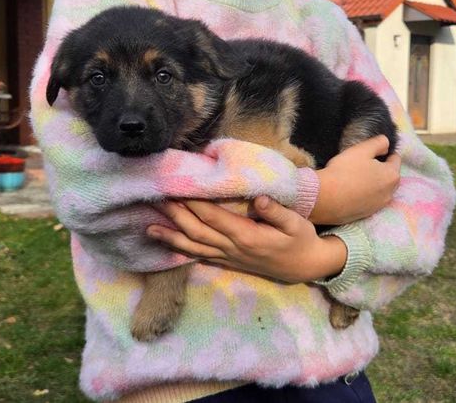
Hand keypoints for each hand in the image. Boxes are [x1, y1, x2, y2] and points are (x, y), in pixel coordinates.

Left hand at [146, 196, 346, 282]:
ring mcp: (229, 258)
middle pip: (198, 232)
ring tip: (149, 229)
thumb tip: (260, 198)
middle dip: (176, 216)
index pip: (214, 218)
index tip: (178, 189)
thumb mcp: (297, 224)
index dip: (195, 204)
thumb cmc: (301, 240)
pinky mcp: (229, 262)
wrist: (305, 266)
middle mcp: (233, 249)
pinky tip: (169, 245)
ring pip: (195, 248)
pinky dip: (183, 251)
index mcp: (248, 237)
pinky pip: (201, 257)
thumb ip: (277, 212)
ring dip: (171, 238)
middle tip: (156, 201)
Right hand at [310, 135, 401, 225]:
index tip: (370, 153)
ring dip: (373, 183)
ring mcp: (378, 206)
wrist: (324, 198)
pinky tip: (351, 191)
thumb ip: (379, 143)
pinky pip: (370, 201)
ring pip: (380, 189)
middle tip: (361, 165)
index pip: (395, 159)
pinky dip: (364, 195)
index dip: (383, 153)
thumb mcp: (361, 149)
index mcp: (392, 175)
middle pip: (389, 176)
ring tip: (355, 178)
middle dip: (380, 169)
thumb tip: (386, 145)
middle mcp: (390, 193)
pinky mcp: (366, 215)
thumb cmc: (344, 170)